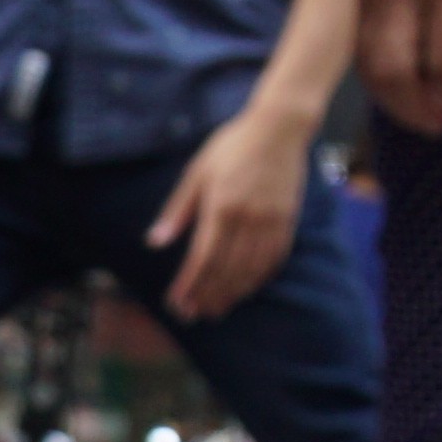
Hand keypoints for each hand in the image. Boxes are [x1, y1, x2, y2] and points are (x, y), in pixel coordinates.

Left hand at [146, 99, 314, 318]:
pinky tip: (246, 289)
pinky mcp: (287, 220)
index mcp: (220, 207)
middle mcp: (246, 218)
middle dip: (207, 295)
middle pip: (225, 269)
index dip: (188, 285)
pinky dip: (258, 278)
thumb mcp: (197, 172)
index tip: (176, 303)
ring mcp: (270, 220)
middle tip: (193, 315)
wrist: (279, 127)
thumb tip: (154, 243)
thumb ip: (177, 210)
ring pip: (249, 269)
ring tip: (216, 309)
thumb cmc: (232, 146)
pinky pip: (273, 258)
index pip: (201, 258)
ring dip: (231, 293)